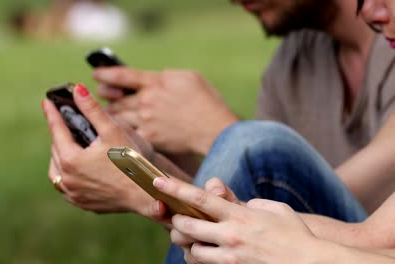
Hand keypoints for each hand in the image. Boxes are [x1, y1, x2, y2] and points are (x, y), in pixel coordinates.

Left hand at [42, 84, 159, 218]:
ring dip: (60, 156)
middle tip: (65, 123)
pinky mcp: (82, 203)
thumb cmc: (132, 162)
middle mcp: (68, 180)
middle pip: (56, 150)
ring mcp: (74, 194)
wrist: (146, 194)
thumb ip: (93, 109)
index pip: (56, 131)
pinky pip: (67, 187)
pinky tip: (79, 168)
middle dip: (60, 135)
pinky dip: (68, 174)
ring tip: (69, 145)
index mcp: (71, 160)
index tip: (47, 102)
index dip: (52, 114)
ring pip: (57, 171)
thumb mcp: (112, 131)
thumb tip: (77, 90)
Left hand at [94, 67, 238, 155]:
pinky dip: (121, 132)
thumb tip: (154, 78)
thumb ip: (166, 76)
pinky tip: (118, 133)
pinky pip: (128, 134)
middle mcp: (146, 101)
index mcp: (155, 82)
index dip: (106, 73)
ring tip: (107, 115)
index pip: (122, 75)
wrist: (214, 129)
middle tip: (100, 96)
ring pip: (118, 117)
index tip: (96, 74)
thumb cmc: (206, 101)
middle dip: (106, 97)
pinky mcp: (149, 138)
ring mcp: (146, 121)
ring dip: (110, 115)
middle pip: (116, 99)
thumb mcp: (188, 77)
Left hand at [152, 177, 319, 263]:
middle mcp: (230, 236)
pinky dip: (204, 260)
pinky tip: (212, 255)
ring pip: (193, 250)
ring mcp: (230, 257)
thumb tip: (243, 206)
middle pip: (187, 226)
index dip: (176, 189)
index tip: (158, 181)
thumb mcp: (278, 210)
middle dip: (177, 221)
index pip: (200, 199)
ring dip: (191, 244)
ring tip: (198, 240)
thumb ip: (255, 204)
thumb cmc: (298, 236)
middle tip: (177, 218)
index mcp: (239, 215)